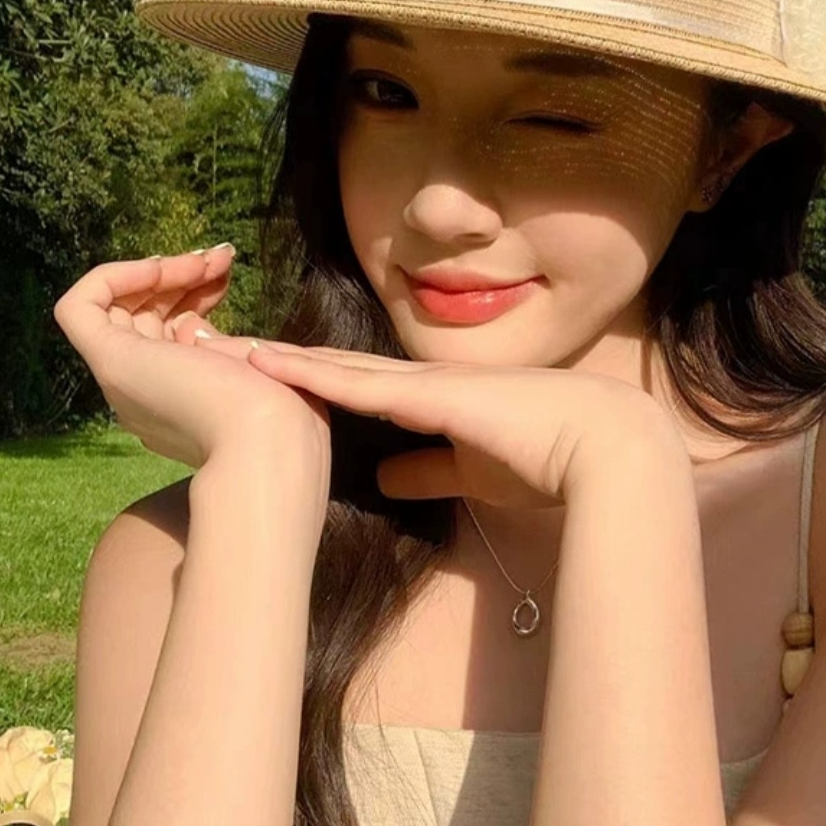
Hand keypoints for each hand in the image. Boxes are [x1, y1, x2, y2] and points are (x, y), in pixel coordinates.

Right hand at [52, 249, 330, 472]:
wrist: (273, 442)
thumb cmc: (283, 413)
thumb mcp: (254, 371)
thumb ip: (221, 349)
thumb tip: (189, 324)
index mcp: (179, 403)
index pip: (166, 334)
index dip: (192, 295)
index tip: (228, 274)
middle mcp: (144, 393)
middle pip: (141, 318)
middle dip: (178, 276)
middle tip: (221, 258)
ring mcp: (124, 379)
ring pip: (114, 309)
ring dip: (158, 270)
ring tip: (208, 260)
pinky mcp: (111, 362)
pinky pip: (79, 307)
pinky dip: (114, 276)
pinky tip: (163, 267)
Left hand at [190, 334, 684, 509]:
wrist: (606, 447)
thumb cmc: (551, 459)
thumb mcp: (474, 471)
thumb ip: (429, 469)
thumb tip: (384, 480)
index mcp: (434, 400)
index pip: (359, 386)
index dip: (310, 379)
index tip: (262, 375)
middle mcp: (422, 383)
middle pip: (334, 368)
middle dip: (278, 359)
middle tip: (219, 345)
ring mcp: (425, 384)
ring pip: (335, 367)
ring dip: (279, 359)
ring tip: (222, 345)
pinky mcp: (431, 396)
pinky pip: (358, 384)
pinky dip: (311, 375)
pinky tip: (268, 365)